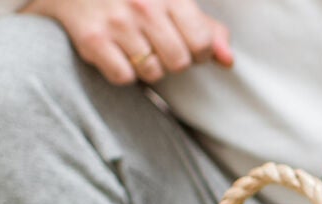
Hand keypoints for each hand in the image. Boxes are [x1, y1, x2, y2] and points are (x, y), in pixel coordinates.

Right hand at [24, 0, 233, 85]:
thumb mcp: (173, 2)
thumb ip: (207, 29)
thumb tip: (227, 60)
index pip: (202, 43)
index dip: (198, 52)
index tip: (184, 44)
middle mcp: (144, 5)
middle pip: (180, 62)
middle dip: (173, 61)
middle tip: (157, 47)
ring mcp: (118, 22)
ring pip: (153, 72)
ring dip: (147, 67)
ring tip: (135, 47)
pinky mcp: (93, 39)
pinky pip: (123, 77)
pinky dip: (122, 72)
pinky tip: (115, 53)